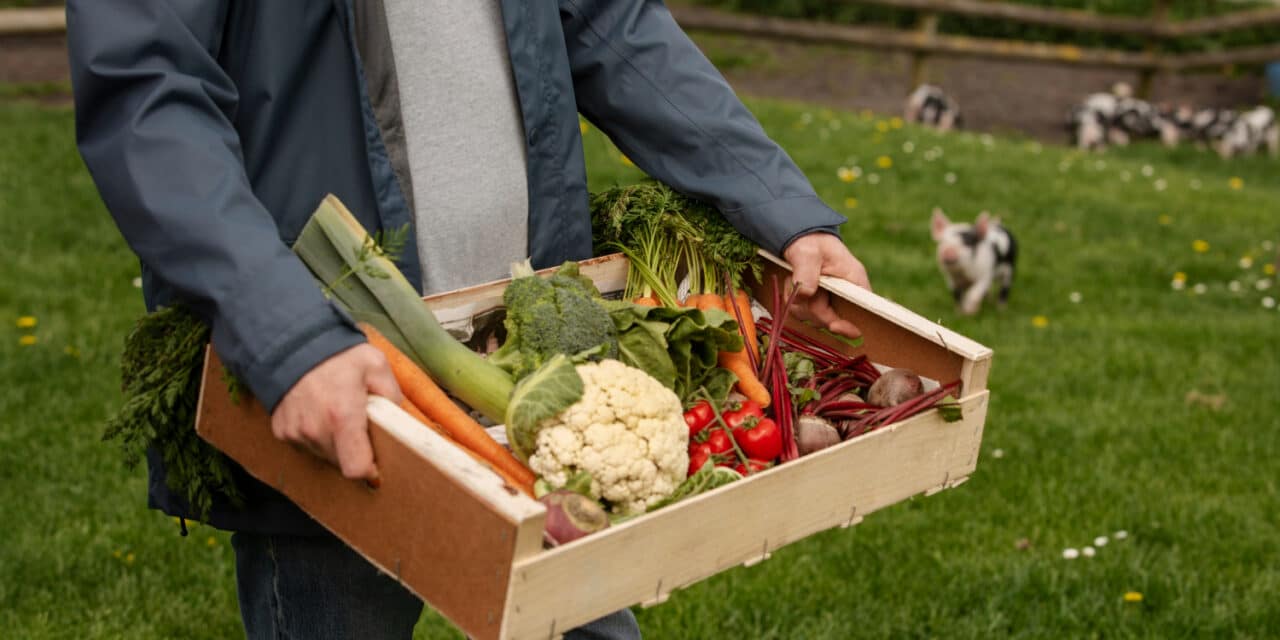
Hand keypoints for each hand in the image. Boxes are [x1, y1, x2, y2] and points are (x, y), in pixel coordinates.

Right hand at [270, 343, 402, 482]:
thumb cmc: (337, 354)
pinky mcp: (281, 431)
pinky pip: (305, 444)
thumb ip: (392, 395)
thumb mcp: (376, 365)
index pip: (356, 469)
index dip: (370, 468)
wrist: (291, 342)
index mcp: (342, 416)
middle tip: (358, 425)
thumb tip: (398, 421)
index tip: (376, 459)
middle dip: (354, 451)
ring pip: (323, 455)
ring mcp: (295, 432)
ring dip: (334, 443)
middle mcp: (315, 430)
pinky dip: (315, 435)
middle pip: (341, 463)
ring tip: (337, 414)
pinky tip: (318, 412)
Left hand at [782, 232, 869, 339]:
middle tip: (800, 285)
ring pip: (813, 318)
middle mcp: (846, 295)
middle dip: (812, 306)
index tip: (834, 326)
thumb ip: (806, 272)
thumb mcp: (808, 253)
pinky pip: (801, 314)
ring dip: (798, 302)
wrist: (800, 239)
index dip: (849, 324)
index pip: (862, 312)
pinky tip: (792, 284)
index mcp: (854, 282)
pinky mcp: (816, 303)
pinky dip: (792, 301)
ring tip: (795, 279)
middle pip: (831, 319)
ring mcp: (830, 301)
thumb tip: (806, 294)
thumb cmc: (810, 242)